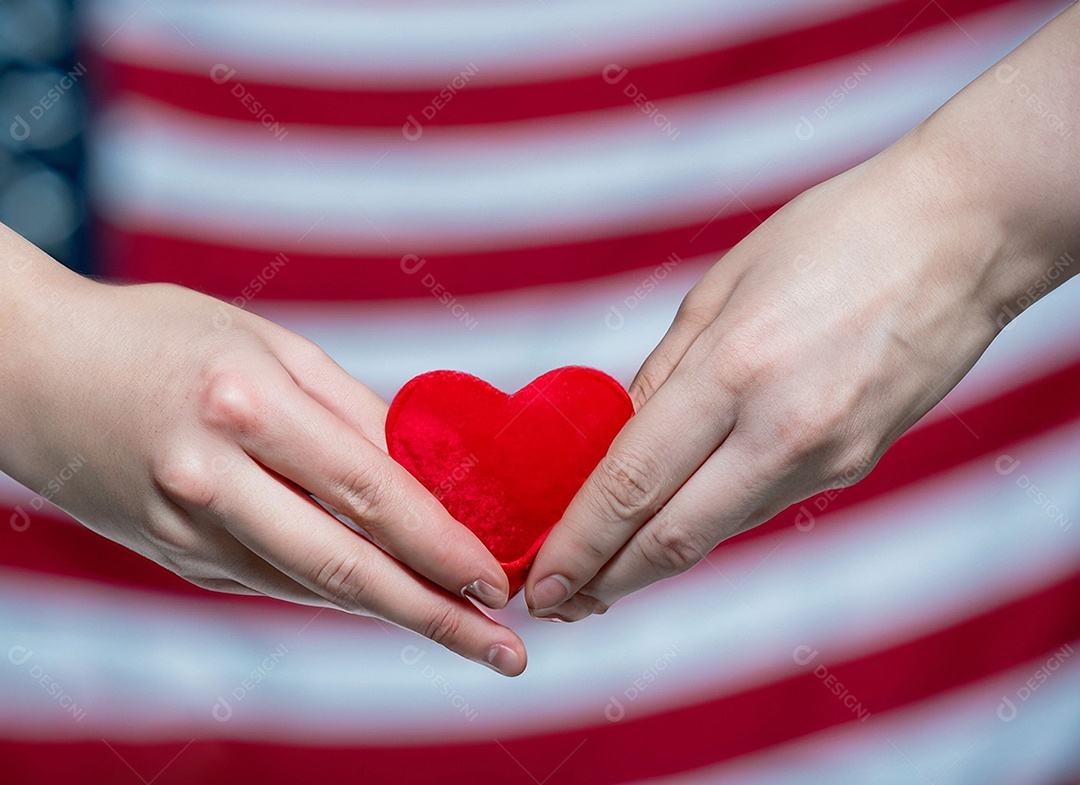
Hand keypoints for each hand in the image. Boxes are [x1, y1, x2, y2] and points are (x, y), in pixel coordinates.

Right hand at [0, 236, 524, 674]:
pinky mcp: (175, 558)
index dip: (441, 544)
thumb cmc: (163, 338)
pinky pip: (273, 581)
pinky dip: (335, 591)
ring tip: (462, 633)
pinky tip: (384, 596)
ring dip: (393, 612)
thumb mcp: (269, 344)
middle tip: (505, 652)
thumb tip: (429, 471)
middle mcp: (214, 479)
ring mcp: (187, 530)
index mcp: (246, 406)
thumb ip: (352, 408)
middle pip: (345, 566)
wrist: (32, 371)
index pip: (368, 492)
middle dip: (434, 615)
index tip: (496, 581)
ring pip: (312, 587)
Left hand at [525, 3, 1079, 620]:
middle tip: (560, 602)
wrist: (963, 235)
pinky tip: (681, 514)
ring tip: (607, 565)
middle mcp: (783, 429)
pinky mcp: (858, 465)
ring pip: (719, 530)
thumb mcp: (721, 288)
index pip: (632, 485)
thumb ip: (665, 373)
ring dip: (655, 556)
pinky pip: (763, 503)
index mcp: (735, 369)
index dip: (579, 544)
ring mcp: (829, 457)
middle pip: (674, 540)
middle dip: (607, 581)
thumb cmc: (833, 237)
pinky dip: (711, 517)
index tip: (542, 580)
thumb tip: (621, 440)